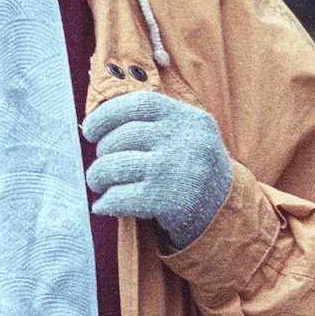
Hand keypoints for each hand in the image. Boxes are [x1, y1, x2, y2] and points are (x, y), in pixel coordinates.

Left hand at [83, 91, 233, 249]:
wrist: (224, 212)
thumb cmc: (191, 168)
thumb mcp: (187, 134)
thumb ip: (154, 121)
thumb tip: (98, 119)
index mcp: (189, 118)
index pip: (139, 103)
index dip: (106, 115)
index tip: (90, 130)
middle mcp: (185, 140)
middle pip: (122, 137)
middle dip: (102, 152)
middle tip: (101, 166)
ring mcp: (177, 170)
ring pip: (115, 166)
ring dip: (98, 176)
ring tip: (98, 183)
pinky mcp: (169, 201)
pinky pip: (120, 197)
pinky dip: (106, 203)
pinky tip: (104, 206)